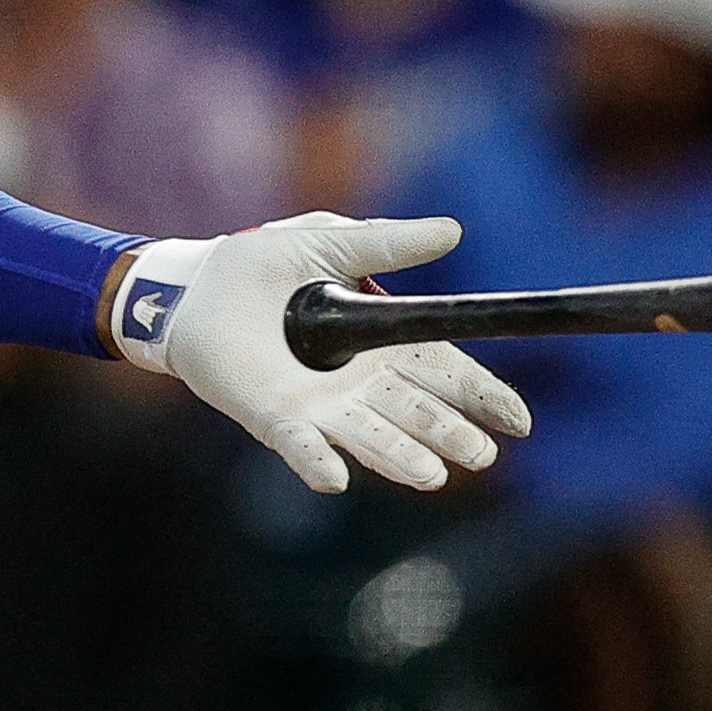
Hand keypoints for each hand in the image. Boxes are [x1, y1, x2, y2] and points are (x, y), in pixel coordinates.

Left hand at [114, 214, 529, 493]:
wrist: (192, 286)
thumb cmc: (261, 265)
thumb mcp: (331, 244)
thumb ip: (386, 243)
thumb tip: (451, 230)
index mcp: (381, 340)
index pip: (444, 372)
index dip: (482, 396)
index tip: (519, 422)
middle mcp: (358, 382)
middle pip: (417, 413)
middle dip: (449, 433)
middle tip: (481, 455)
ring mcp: (318, 404)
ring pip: (370, 436)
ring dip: (399, 457)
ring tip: (432, 477)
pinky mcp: (273, 416)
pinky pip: (299, 445)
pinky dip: (317, 462)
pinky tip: (335, 479)